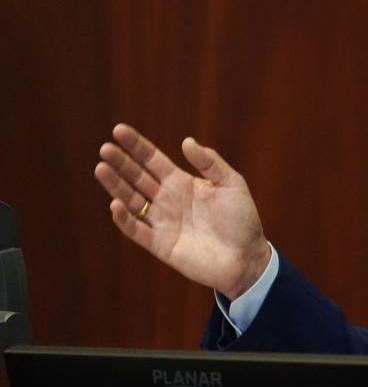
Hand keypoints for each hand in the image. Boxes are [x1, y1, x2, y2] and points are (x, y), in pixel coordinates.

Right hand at [94, 123, 270, 299]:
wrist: (247, 257)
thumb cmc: (242, 220)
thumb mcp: (232, 184)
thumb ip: (210, 162)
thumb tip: (186, 141)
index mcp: (182, 183)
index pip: (153, 160)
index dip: (136, 146)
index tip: (119, 130)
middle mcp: (168, 200)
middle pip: (137, 177)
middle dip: (121, 163)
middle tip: (105, 148)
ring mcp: (162, 222)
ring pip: (131, 200)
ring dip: (116, 186)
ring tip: (101, 168)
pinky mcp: (160, 244)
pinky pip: (136, 230)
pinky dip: (124, 219)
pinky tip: (115, 204)